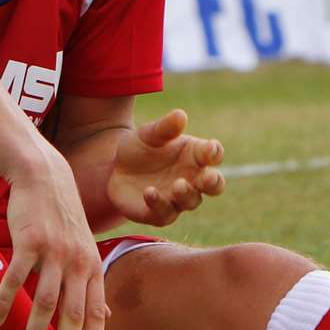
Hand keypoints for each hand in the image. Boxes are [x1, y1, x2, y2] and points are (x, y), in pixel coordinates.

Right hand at [0, 151, 107, 329]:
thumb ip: (92, 283)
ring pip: (45, 302)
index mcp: (91, 266)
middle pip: (73, 313)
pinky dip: (6, 301)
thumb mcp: (85, 248)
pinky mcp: (29, 241)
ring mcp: (54, 251)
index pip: (96, 310)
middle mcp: (77, 261)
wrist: (45, 176)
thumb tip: (107, 316)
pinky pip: (16, 278)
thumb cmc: (63, 217)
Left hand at [106, 109, 225, 226]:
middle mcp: (192, 179)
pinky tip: (149, 192)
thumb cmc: (140, 147)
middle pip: (214, 185)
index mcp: (195, 155)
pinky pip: (165, 213)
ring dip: (186, 194)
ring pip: (192, 201)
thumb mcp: (149, 133)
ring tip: (177, 185)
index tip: (210, 149)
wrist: (115, 168)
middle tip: (208, 177)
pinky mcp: (159, 214)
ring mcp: (177, 199)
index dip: (214, 153)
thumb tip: (180, 115)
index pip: (214, 154)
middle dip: (213, 182)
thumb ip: (166, 127)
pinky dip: (159, 204)